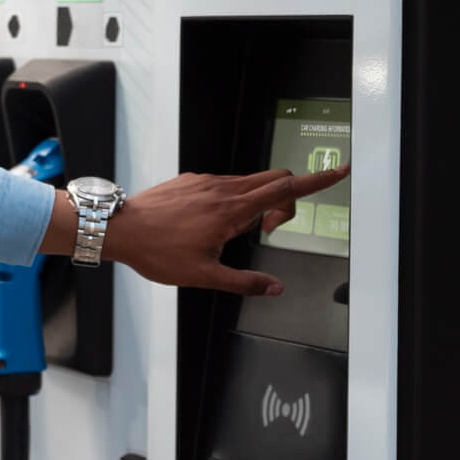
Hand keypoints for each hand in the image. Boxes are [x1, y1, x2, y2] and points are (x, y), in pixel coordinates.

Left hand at [97, 165, 349, 295]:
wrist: (119, 229)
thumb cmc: (157, 252)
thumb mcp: (203, 277)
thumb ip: (244, 282)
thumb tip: (275, 288)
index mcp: (232, 210)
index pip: (285, 189)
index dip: (317, 181)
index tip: (340, 171)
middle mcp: (223, 189)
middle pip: (274, 179)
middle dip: (286, 201)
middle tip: (270, 229)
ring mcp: (206, 182)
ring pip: (249, 182)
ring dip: (258, 203)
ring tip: (232, 234)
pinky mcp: (192, 181)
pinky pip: (225, 184)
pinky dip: (234, 199)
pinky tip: (209, 224)